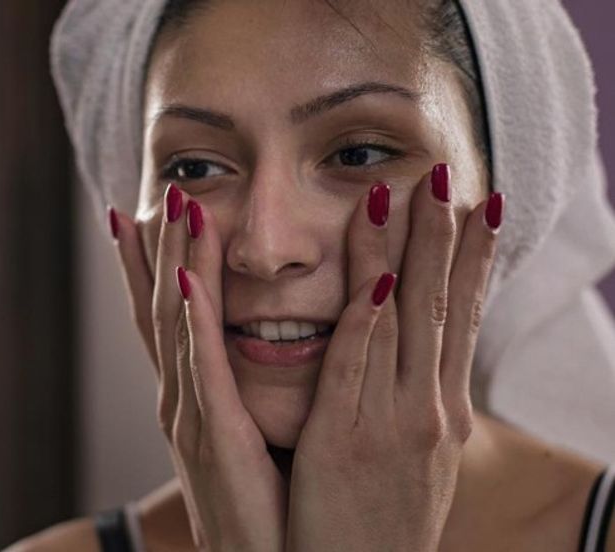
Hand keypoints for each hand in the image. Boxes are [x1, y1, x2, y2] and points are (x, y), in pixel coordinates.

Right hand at [111, 184, 286, 551]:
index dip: (153, 266)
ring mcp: (191, 416)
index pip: (168, 316)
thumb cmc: (261, 506)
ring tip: (177, 210)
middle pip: (162, 308)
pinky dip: (194, 324)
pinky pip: (202, 369)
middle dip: (158, 250)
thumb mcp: (247, 437)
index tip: (147, 215)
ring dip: (175, 266)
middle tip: (161, 192)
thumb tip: (256, 350)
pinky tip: (191, 284)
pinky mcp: (215, 436)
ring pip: (177, 326)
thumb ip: (243, 392)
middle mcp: (181, 399)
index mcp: (193, 398)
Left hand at [285, 166, 502, 550]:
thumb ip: (413, 405)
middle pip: (437, 305)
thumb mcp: (413, 459)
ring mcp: (392, 425)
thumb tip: (421, 365)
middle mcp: (427, 411)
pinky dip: (363, 319)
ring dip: (403, 252)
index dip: (471, 259)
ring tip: (404, 194)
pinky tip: (377, 276)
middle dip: (443, 236)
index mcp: (439, 411)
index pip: (458, 318)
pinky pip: (355, 369)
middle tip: (447, 175)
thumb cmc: (379, 521)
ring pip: (400, 322)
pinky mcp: (346, 443)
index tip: (481, 206)